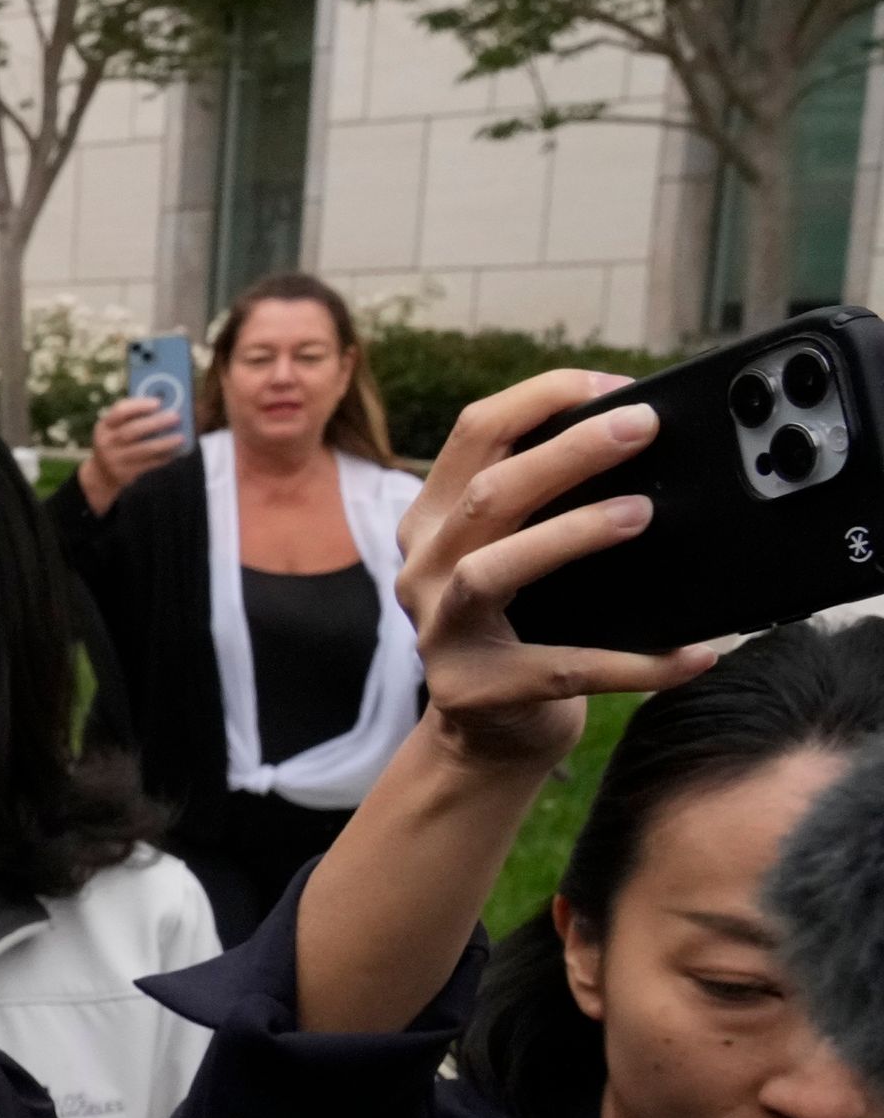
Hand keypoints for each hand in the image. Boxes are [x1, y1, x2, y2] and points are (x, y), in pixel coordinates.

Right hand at [78, 394, 186, 514]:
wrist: (102, 474)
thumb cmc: (118, 442)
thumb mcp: (117, 428)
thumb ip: (135, 417)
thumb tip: (167, 407)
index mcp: (105, 425)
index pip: (120, 411)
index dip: (139, 406)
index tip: (159, 403)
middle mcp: (106, 442)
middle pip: (132, 430)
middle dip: (155, 423)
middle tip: (176, 417)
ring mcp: (114, 459)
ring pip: (143, 450)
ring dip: (164, 443)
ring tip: (180, 438)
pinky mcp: (124, 473)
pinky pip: (148, 464)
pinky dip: (162, 457)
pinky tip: (174, 452)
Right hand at [390, 369, 717, 774]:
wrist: (489, 730)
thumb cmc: (522, 623)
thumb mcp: (514, 550)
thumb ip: (542, 500)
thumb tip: (633, 434)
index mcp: (433, 520)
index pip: (474, 433)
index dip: (542, 398)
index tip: (615, 387)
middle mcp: (424, 569)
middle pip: (486, 495)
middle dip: (568, 453)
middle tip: (643, 428)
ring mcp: (441, 632)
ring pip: (494, 570)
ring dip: (570, 536)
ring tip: (641, 514)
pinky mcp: (475, 690)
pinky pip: (563, 670)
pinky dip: (634, 663)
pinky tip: (692, 653)